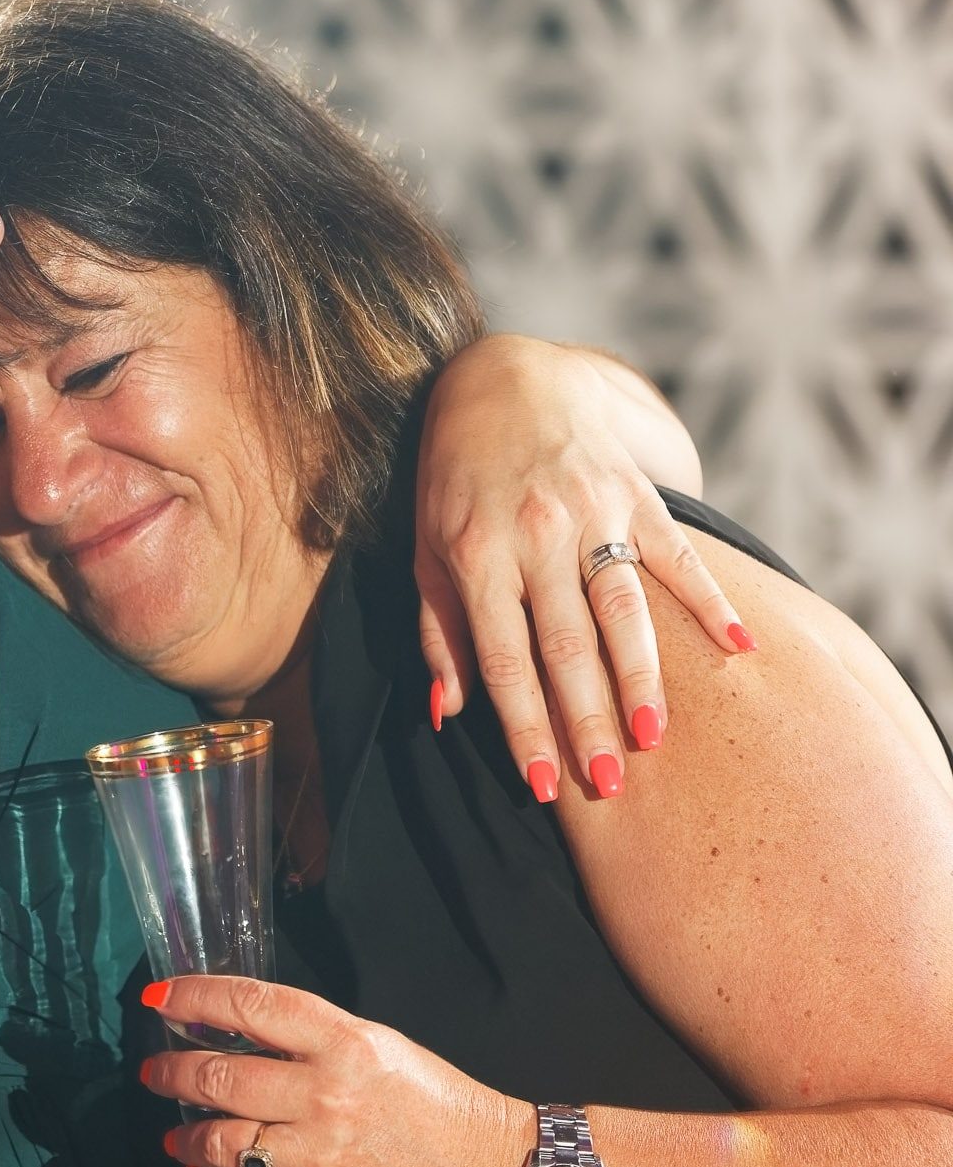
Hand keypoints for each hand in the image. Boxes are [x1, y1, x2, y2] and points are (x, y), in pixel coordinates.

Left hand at [141, 976, 529, 1166]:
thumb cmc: (434, 1104)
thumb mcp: (377, 1045)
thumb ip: (309, 1037)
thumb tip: (237, 1033)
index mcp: (345, 1044)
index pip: (249, 1006)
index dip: (194, 996)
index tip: (161, 996)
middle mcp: (327, 1098)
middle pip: (220, 1077)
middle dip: (172, 1072)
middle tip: (156, 1070)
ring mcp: (321, 1160)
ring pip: (221, 1144)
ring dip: (186, 1137)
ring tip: (175, 1134)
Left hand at [417, 335, 749, 799]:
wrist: (502, 381)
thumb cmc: (454, 481)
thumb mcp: (426, 549)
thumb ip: (439, 630)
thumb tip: (447, 713)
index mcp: (476, 555)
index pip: (501, 659)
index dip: (522, 726)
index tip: (542, 785)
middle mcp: (534, 536)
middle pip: (565, 645)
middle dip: (586, 720)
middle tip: (607, 783)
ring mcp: (590, 513)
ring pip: (622, 608)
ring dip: (642, 677)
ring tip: (656, 738)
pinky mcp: (635, 493)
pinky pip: (678, 555)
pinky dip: (711, 601)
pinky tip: (739, 647)